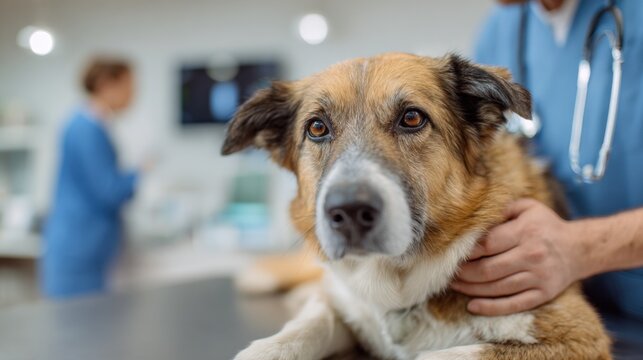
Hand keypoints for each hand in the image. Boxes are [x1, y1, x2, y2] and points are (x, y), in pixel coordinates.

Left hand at [452, 199, 582, 315]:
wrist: (580, 249)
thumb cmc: (545, 225)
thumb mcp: (527, 208)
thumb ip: (502, 209)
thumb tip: (474, 214)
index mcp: (526, 232)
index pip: (488, 243)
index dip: (467, 251)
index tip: (451, 252)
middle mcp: (532, 255)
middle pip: (488, 268)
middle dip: (463, 272)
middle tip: (448, 272)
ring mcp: (538, 277)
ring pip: (497, 288)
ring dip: (470, 289)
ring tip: (454, 285)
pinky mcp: (542, 295)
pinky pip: (513, 304)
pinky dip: (491, 308)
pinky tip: (472, 306)